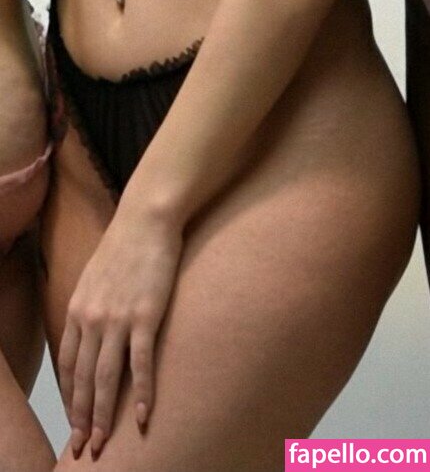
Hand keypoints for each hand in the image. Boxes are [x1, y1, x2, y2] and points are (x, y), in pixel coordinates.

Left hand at [58, 203, 183, 459]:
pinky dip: (141, 394)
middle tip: (84, 448)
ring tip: (105, 444)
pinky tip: (142, 417)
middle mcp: (91, 318)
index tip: (75, 422)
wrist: (147, 219)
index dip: (70, 398)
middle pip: (82, 379)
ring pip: (105, 379)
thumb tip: (94, 328)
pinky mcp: (145, 316)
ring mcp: (117, 319)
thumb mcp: (95, 275)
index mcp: (78, 309)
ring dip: (104, 416)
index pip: (68, 365)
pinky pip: (140, 364)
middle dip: (82, 418)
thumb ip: (91, 304)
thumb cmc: (126, 244)